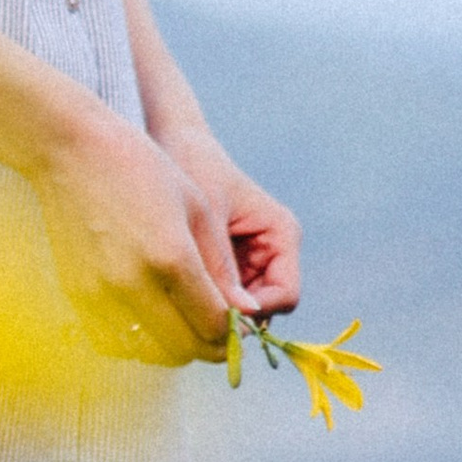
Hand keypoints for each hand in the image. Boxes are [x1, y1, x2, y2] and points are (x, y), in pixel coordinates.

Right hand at [31, 107, 238, 364]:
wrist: (71, 151)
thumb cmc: (142, 170)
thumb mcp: (197, 210)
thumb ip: (221, 269)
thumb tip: (245, 313)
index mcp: (171, 258)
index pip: (214, 326)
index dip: (234, 332)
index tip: (240, 321)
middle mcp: (132, 284)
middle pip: (184, 349)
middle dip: (209, 345)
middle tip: (217, 326)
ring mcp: (99, 294)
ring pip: (150, 354)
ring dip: (174, 346)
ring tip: (184, 319)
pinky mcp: (76, 296)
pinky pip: (115, 343)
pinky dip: (140, 341)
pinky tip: (150, 316)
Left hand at [153, 123, 300, 320]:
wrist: (175, 144)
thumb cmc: (195, 169)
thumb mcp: (207, 219)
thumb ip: (222, 266)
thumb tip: (235, 318)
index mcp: (282, 233)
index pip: (286, 295)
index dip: (257, 313)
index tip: (217, 316)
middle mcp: (275, 250)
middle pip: (266, 308)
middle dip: (235, 316)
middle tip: (192, 316)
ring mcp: (253, 259)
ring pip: (243, 307)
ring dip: (218, 309)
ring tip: (180, 299)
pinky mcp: (230, 263)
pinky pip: (224, 296)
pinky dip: (205, 298)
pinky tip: (177, 289)